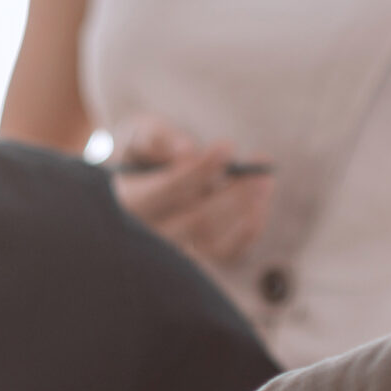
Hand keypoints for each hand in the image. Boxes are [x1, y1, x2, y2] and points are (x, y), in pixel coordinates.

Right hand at [110, 115, 272, 266]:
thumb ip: (156, 137)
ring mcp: (170, 250)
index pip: (167, 190)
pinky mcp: (194, 256)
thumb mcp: (138, 133)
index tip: (227, 147)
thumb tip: (185, 151)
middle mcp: (145, 234)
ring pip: (213, 242)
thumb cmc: (139, 151)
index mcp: (125, 202)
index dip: (199, 170)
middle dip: (233, 194)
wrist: (135, 181)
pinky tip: (260, 204)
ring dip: (245, 212)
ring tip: (265, 181)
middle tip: (261, 169)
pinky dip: (247, 231)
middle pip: (195, 221)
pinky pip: (224, 253)